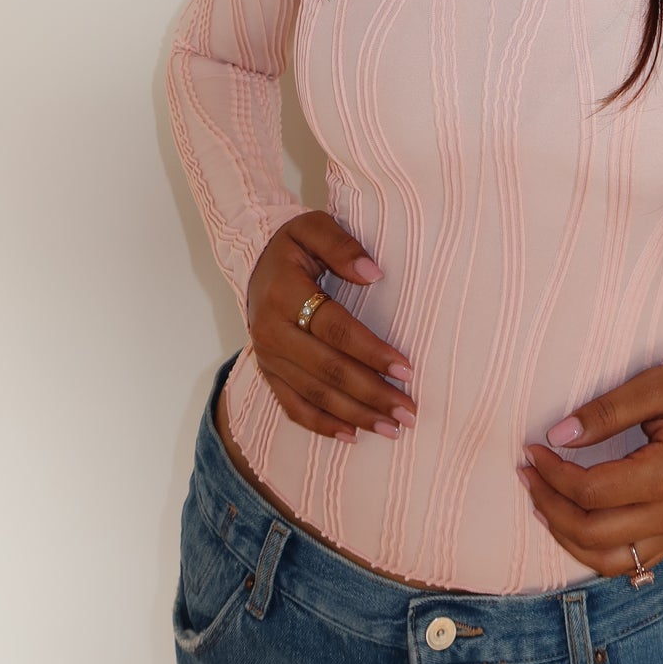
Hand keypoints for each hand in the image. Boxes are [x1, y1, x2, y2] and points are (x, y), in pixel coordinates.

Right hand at [245, 211, 416, 443]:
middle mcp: (272, 332)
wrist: (253, 261)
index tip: (406, 368)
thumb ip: (342, 245)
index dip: (371, 351)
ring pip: (315, 395)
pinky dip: (322, 425)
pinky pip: (294, 407)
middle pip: (328, 371)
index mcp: (285, 294)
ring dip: (356, 415)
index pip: (335, 330)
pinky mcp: (269, 373)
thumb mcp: (313, 227)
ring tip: (393, 429)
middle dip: (372, 394)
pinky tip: (352, 436)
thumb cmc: (295, 243)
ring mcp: (268, 358)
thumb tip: (375, 273)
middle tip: (409, 411)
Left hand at [518, 363, 662, 576]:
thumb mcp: (653, 388)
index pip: (591, 490)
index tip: (533, 449)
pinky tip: (569, 524)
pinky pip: (622, 565)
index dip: (553, 473)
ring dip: (563, 533)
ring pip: (602, 558)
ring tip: (540, 501)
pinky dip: (589, 550)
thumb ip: (606, 410)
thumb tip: (557, 435)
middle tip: (528, 474)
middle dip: (548, 502)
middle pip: (590, 530)